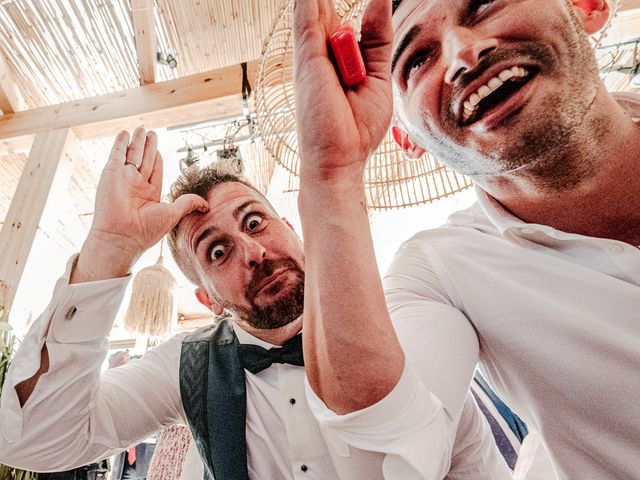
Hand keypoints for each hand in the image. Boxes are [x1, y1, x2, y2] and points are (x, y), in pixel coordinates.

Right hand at [72, 128, 208, 281]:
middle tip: (152, 132)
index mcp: (149, 194)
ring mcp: (122, 179)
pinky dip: (119, 144)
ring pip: (132, 155)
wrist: (121, 236)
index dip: (158, 159)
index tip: (159, 149)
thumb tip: (207, 205)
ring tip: (142, 129)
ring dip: (137, 142)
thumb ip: (188, 203)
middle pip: (144, 160)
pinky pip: (116, 155)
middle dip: (148, 146)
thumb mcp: (173, 213)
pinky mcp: (110, 174)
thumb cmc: (146, 230)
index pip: (155, 171)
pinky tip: (124, 133)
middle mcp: (135, 186)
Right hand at [293, 0, 392, 184]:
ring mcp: (311, 51)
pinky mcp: (306, 55)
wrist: (341, 158)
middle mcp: (321, 50)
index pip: (345, 13)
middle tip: (344, 26)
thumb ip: (376, 39)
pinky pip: (308, 11)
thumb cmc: (357, 127)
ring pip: (316, 3)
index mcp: (338, 55)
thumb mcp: (377, 76)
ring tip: (329, 14)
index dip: (361, 0)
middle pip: (327, 4)